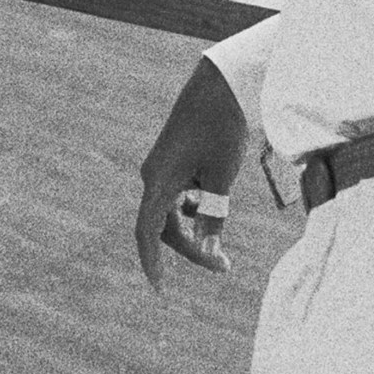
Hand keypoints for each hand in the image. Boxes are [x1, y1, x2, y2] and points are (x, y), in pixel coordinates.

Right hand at [135, 59, 251, 290]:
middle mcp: (154, 177)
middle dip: (191, 250)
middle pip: (163, 227)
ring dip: (194, 233)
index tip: (160, 288)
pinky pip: (177, 198)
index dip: (151, 261)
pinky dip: (194, 212)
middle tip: (225, 267)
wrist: (220, 85)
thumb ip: (214, 213)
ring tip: (224, 249)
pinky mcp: (173, 163)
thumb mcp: (223, 176)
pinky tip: (214, 209)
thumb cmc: (222, 128)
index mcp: (160, 180)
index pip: (148, 231)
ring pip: (171, 214)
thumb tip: (208, 246)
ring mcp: (162, 170)